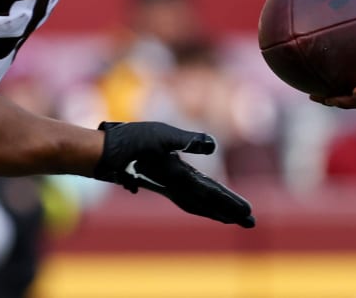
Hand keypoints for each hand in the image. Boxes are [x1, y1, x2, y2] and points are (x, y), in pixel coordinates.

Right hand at [93, 121, 254, 227]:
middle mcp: (175, 186)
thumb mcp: (163, 134)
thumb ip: (188, 140)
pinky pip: (186, 198)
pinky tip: (204, 205)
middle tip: (250, 222)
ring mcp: (169, 186)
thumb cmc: (132, 140)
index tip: (247, 212)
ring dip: (216, 211)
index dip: (229, 202)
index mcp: (178, 177)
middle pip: (208, 204)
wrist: (104, 152)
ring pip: (197, 204)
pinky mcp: (163, 182)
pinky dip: (200, 204)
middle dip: (229, 212)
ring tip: (233, 218)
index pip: (210, 192)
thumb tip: (212, 144)